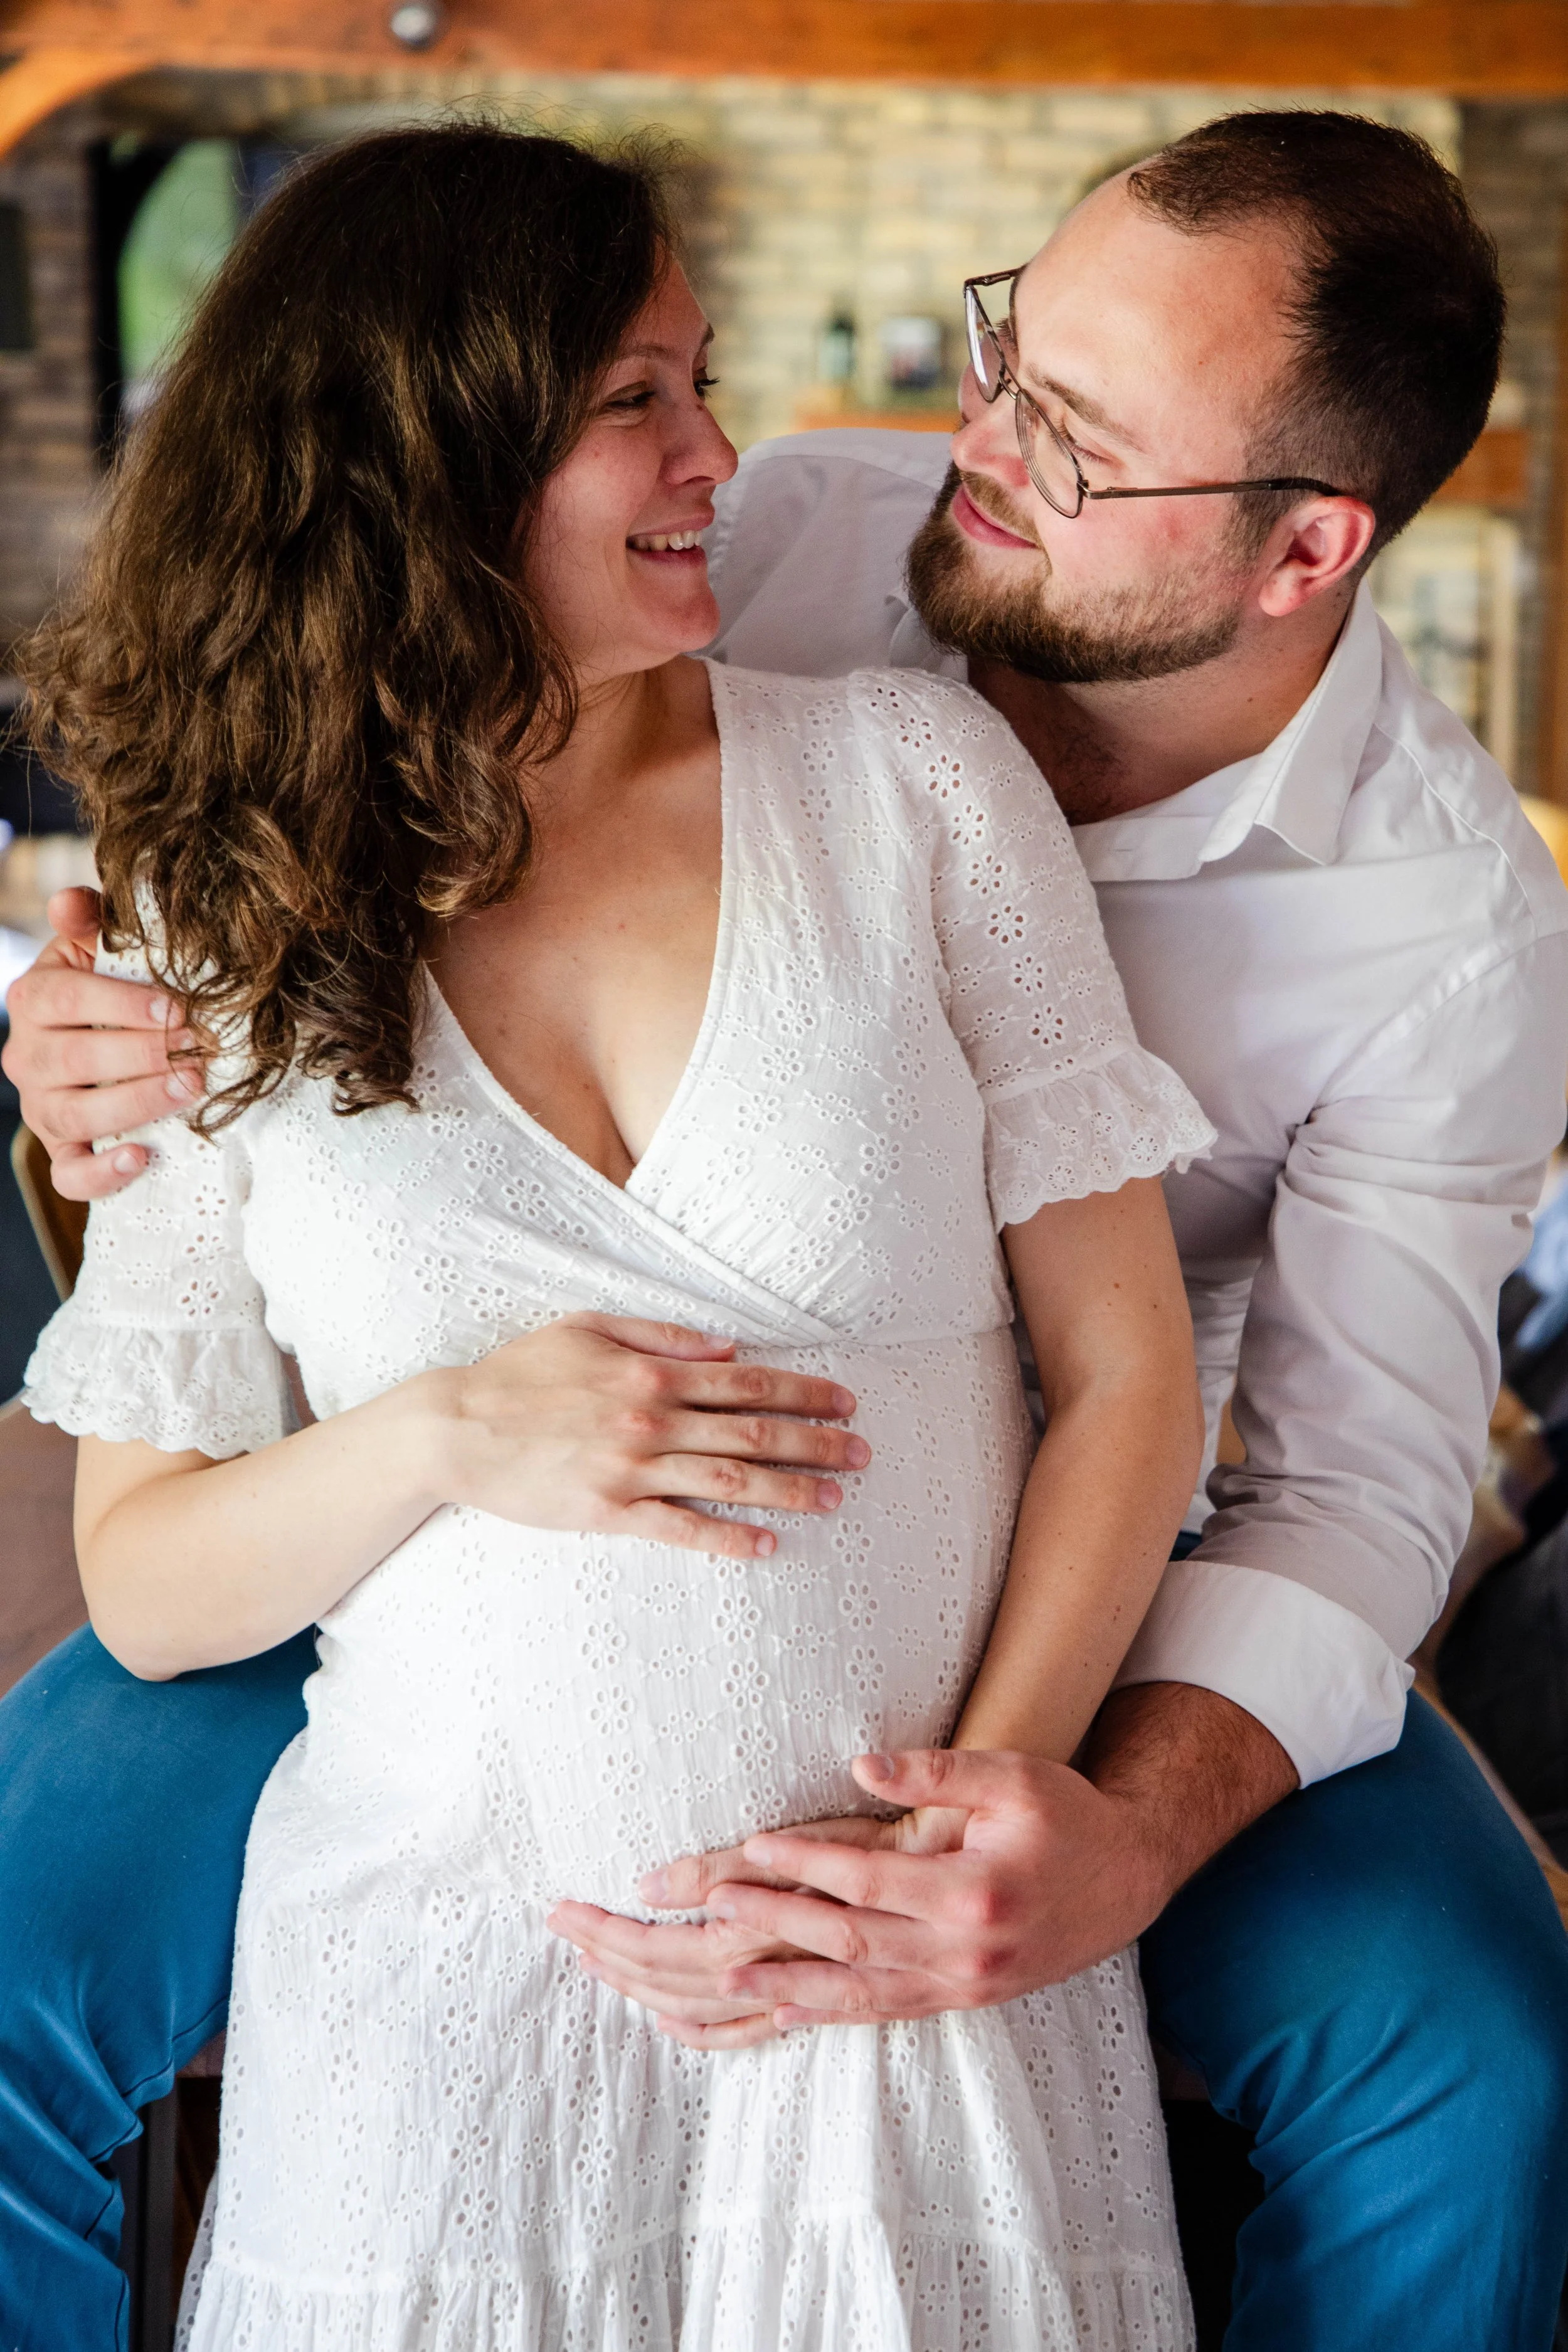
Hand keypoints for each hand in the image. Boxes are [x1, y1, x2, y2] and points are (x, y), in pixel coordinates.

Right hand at [1, 887, 201, 1199]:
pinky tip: (140, 1157)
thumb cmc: (111, 988)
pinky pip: (68, 1174)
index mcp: (33, 998)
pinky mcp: (60, 1150)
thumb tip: (69, 902)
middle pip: (75, 1059)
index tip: (178, 1009)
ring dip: (137, 1103)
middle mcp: (27, 1056)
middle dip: (144, 1054)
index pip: (67, 1000)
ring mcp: (41, 1107)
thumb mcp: (100, 949)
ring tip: (190, 1088)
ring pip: (76, 1115)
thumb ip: (91, 920)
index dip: (123, 1005)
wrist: (101, 1037)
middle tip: (199, 1049)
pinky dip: (101, 1174)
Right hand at [433, 1311, 870, 1558]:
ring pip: (728, 1478)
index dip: (804, 1390)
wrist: (454, 1428)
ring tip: (834, 1498)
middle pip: (753, 1429)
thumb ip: (662, 1336)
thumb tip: (727, 1345)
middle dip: (816, 1441)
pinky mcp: (608, 1512)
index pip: (747, 1381)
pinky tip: (765, 1545)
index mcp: (650, 1373)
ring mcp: (631, 1468)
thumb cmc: (519, 1373)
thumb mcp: (589, 1328)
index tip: (845, 1400)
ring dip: (788, 1489)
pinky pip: (679, 1527)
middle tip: (863, 1452)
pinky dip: (726, 1537)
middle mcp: (650, 1419)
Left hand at [557, 1747, 1171, 2033]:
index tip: (749, 1848)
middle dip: (775, 1926)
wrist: (1131, 1878)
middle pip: (850, 1944)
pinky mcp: (963, 1999)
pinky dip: (831, 2015)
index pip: (868, 1881)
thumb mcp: (1014, 1776)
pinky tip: (784, 2013)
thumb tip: (862, 1765)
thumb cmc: (1067, 1814)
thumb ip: (938, 1771)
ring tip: (724, 1973)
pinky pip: (885, 2014)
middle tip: (710, 1908)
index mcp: (973, 1891)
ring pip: (859, 1993)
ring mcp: (962, 1984)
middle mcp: (962, 1951)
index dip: (805, 1865)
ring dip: (787, 1984)